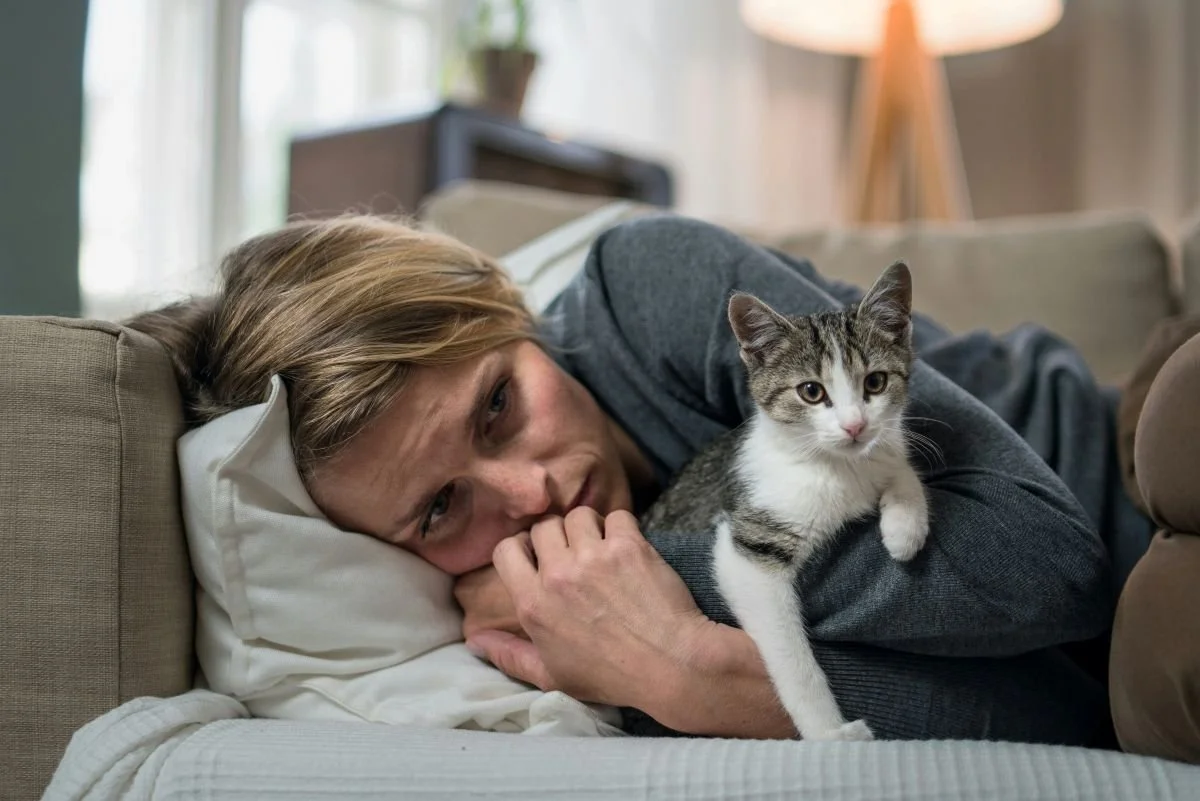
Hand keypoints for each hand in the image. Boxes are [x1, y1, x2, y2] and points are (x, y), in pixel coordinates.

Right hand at [466, 508, 710, 712]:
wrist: (671, 665)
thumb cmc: (612, 676)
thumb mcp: (552, 676)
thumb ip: (510, 655)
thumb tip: (474, 640)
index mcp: (533, 604)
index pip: (506, 549)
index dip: (521, 547)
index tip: (539, 557)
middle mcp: (558, 575)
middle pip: (543, 526)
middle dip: (557, 536)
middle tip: (576, 554)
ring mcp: (593, 557)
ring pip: (578, 515)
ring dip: (589, 527)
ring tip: (603, 547)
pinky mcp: (628, 546)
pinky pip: (617, 515)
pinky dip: (622, 527)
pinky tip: (629, 548)